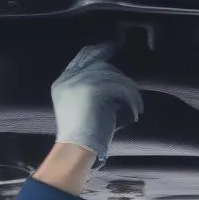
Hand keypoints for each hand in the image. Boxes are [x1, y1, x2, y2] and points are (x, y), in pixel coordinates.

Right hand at [50, 44, 142, 161]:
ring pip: (113, 76)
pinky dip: (131, 100)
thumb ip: (91, 91)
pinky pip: (119, 87)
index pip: (81, 58)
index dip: (98, 52)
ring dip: (129, 91)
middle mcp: (68, 79)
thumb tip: (115, 79)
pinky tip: (135, 113)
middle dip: (119, 76)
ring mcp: (79, 82)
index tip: (112, 50)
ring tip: (137, 107)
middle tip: (133, 89)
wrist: (76, 149)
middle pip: (100, 65)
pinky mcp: (92, 89)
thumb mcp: (82, 109)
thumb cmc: (83, 137)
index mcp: (61, 83)